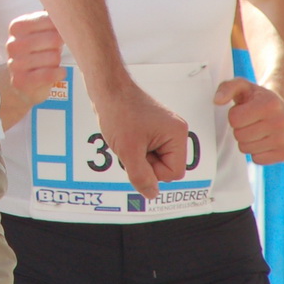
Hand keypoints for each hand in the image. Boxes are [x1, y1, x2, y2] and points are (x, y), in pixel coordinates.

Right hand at [3, 12, 64, 112]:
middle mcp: (13, 44)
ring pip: (53, 58)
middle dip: (60, 46)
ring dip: (57, 62)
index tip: (60, 33)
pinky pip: (49, 74)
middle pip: (54, 39)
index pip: (49, 20)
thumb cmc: (37, 53)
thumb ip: (51, 17)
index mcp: (17, 27)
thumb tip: (68, 2)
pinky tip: (58, 72)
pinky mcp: (21, 81)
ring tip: (51, 63)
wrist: (22, 83)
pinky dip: (59, 73)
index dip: (61, 28)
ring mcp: (15, 64)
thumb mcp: (41, 32)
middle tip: (56, 50)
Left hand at [92, 81, 188, 197]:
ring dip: (138, 156)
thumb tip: (152, 195)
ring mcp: (165, 128)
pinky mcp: (153, 127)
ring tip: (126, 139)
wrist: (106, 88)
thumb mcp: (128, 151)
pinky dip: (135, 148)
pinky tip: (126, 136)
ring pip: (155, 160)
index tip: (138, 154)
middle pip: (165, 167)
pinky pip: (148, 149)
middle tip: (130, 144)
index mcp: (178, 135)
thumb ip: (141, 177)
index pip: (174, 173)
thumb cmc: (118, 113)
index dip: (153, 171)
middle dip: (145, 163)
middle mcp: (176, 131)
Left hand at [216, 78, 283, 163]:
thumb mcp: (241, 86)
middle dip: (239, 128)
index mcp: (270, 104)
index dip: (234, 115)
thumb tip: (217, 100)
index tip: (244, 110)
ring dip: (247, 140)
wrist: (281, 107)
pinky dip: (256, 151)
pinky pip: (257, 159)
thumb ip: (226, 88)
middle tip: (250, 121)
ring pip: (247, 149)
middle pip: (240, 135)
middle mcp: (281, 121)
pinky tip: (264, 139)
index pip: (234, 119)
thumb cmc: (256, 97)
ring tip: (257, 129)